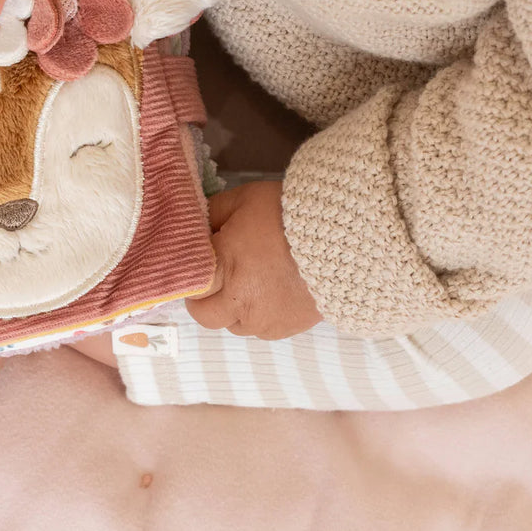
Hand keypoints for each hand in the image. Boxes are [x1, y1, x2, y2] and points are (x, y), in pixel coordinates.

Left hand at [186, 181, 321, 339]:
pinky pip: (258, 329)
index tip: (198, 264)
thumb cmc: (289, 213)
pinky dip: (259, 314)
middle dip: (206, 297)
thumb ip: (211, 215)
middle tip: (220, 276)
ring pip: (231, 324)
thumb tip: (193, 227)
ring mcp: (260, 319)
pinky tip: (273, 290)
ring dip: (234, 307)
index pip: (188, 282)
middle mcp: (237, 300)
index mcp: (223, 265)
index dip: (191, 273)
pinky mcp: (282, 329)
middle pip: (203, 314)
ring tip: (254, 281)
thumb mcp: (243, 200)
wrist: (344, 237)